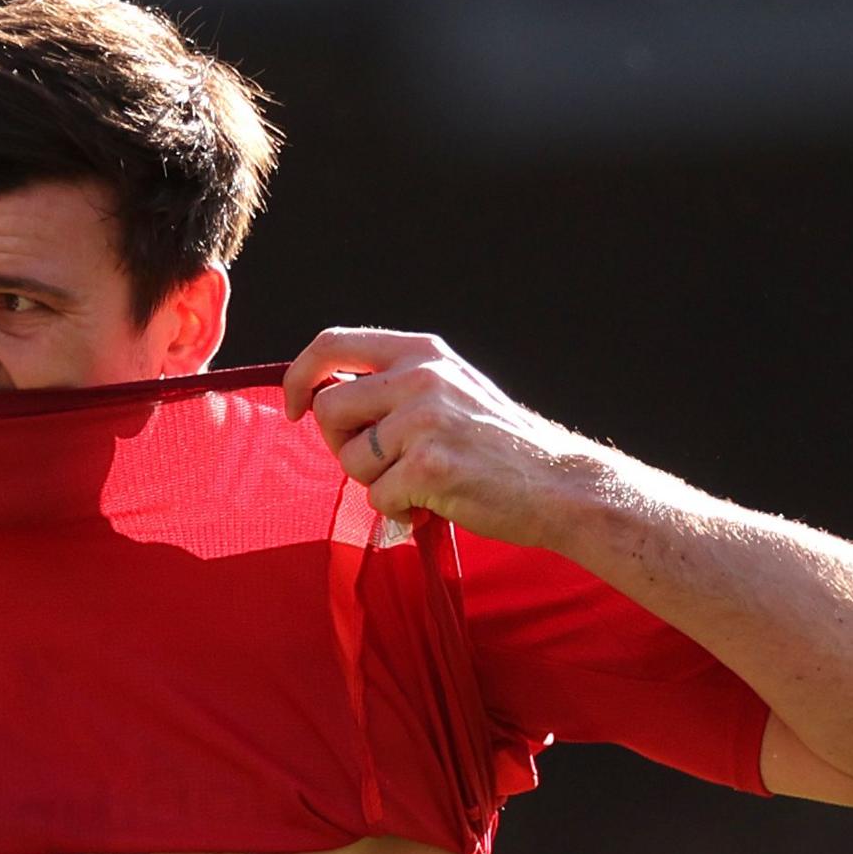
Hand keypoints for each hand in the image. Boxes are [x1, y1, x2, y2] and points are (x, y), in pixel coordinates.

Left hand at [284, 329, 594, 550]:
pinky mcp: (430, 464)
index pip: (332, 343)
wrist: (558, 484)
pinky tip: (432, 502)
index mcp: (421, 352)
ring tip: (418, 483)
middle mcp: (421, 376)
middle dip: (340, 446)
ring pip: (351, 459)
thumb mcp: (449, 390)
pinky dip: (397, 510)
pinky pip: (377, 496)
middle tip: (378, 464)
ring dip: (374, 483)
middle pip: (328, 408)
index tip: (294, 408)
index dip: (299, 376)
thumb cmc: (496, 446)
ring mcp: (426, 419)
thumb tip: (323, 395)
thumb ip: (393, 386)